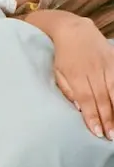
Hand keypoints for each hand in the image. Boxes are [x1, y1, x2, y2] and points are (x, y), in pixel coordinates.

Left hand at [46, 12, 113, 138]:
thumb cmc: (64, 56)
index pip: (87, 100)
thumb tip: (78, 108)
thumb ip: (67, 91)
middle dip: (108, 119)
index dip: (93, 117)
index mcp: (76, 76)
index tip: (97, 132)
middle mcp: (93, 71)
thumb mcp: (58, 73)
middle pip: (103, 98)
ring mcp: (106, 65)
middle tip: (111, 136)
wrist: (74, 30)